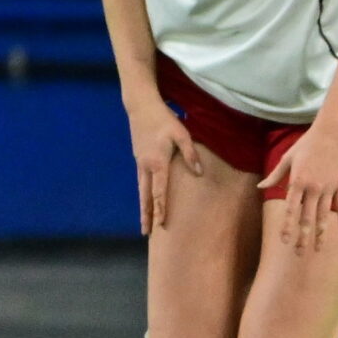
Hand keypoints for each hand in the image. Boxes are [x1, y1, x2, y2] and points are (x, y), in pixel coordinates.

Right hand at [127, 102, 202, 234]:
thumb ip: (190, 154)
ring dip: (142, 206)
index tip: (160, 225)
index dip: (160, 209)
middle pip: (144, 196)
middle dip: (145, 215)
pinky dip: (142, 193)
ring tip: (144, 220)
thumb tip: (199, 172)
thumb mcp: (181, 134)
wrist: (140, 105)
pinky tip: (145, 197)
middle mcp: (146, 166)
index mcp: (157, 163)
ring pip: (141, 189)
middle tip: (145, 232)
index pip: (159, 192)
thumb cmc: (163, 119)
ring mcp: (140, 162)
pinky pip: (141, 180)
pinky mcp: (138, 157)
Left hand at [258, 124, 337, 253]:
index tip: (284, 240)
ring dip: (321, 234)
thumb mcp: (287, 158)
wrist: (331, 134)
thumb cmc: (306, 145)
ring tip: (318, 250)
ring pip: (324, 216)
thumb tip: (260, 187)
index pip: (290, 209)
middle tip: (298, 253)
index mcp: (297, 182)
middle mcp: (313, 189)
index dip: (287, 226)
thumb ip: (275, 175)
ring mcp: (329, 189)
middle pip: (307, 217)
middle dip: (303, 237)